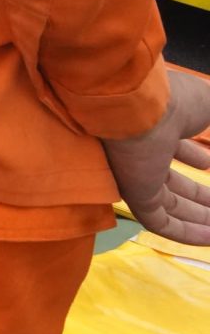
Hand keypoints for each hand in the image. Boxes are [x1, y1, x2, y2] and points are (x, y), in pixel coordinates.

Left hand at [106, 67, 209, 245]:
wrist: (131, 102)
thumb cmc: (171, 98)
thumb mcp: (209, 105)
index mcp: (155, 125)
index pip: (173, 147)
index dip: (192, 156)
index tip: (209, 165)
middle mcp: (143, 152)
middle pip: (172, 180)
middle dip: (198, 193)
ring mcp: (137, 176)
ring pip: (170, 205)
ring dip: (197, 217)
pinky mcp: (134, 197)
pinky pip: (162, 224)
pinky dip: (187, 234)